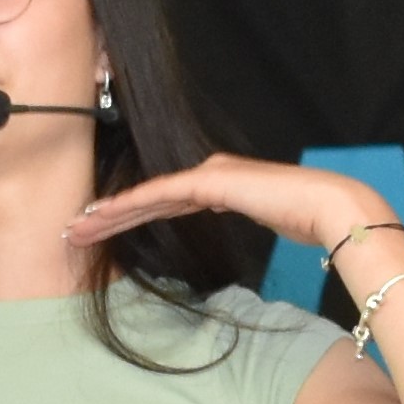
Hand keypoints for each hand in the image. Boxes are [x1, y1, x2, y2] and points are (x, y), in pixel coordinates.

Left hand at [65, 154, 386, 251]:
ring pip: (146, 196)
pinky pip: (160, 195)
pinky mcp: (209, 182)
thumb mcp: (264, 221)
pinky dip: (129, 205)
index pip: (164, 201)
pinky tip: (104, 215)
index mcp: (219, 183)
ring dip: (109, 213)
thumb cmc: (307, 219)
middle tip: (74, 230)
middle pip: (147, 197)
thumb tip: (229, 225)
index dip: (130, 214)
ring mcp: (207, 174)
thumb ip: (242, 216)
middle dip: (109, 215)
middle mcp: (208, 173)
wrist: (329, 208)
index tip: (101, 229)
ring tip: (77, 227)